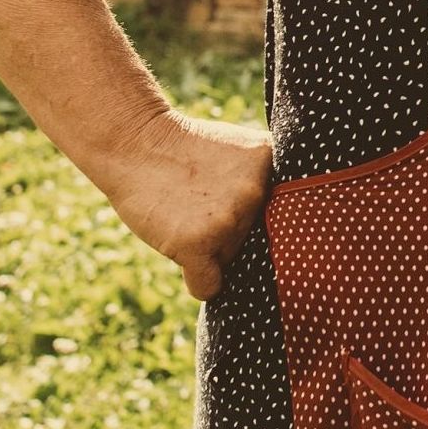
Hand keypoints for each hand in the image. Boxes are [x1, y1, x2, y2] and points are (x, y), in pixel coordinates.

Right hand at [98, 108, 274, 300]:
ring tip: (184, 215)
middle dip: (229, 230)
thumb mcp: (238, 150)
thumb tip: (292, 231)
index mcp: (271, 166)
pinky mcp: (197, 244)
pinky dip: (199, 281)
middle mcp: (257, 193)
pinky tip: (185, 255)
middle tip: (198, 203)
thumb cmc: (185, 150)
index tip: (229, 197)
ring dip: (209, 248)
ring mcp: (228, 220)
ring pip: (229, 259)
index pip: (276, 215)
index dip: (254, 212)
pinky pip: (209, 286)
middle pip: (253, 239)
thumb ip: (264, 181)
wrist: (135, 142)